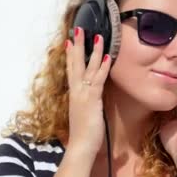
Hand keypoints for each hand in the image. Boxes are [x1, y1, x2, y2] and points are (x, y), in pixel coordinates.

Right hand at [65, 26, 112, 157]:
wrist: (81, 147)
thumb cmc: (84, 136)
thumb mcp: (85, 116)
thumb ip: (88, 107)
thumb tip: (91, 104)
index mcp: (74, 95)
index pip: (72, 70)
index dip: (71, 56)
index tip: (69, 42)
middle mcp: (76, 91)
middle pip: (76, 64)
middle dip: (77, 46)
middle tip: (77, 29)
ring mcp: (83, 94)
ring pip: (88, 68)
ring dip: (93, 51)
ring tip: (97, 36)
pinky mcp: (91, 99)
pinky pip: (98, 79)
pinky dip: (103, 67)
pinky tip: (107, 56)